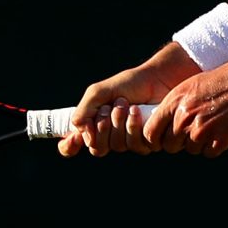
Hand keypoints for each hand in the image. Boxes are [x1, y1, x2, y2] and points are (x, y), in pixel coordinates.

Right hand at [60, 42, 200, 155]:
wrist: (158, 78)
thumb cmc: (130, 84)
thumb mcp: (99, 92)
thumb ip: (84, 110)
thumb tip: (81, 134)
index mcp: (95, 124)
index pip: (74, 146)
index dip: (69, 147)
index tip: (72, 141)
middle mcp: (111, 136)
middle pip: (97, 148)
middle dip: (101, 126)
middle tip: (108, 108)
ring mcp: (130, 140)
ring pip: (117, 146)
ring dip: (118, 122)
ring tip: (125, 103)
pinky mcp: (148, 142)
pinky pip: (135, 145)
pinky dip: (133, 126)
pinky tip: (137, 111)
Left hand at [138, 55, 227, 156]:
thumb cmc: (223, 81)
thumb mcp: (191, 85)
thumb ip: (174, 105)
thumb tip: (162, 124)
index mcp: (175, 102)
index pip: (150, 132)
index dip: (155, 139)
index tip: (161, 140)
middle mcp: (185, 119)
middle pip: (170, 146)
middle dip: (179, 143)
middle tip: (194, 132)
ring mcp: (202, 131)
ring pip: (190, 150)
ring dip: (199, 143)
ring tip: (213, 125)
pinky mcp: (219, 141)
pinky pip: (208, 153)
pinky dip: (215, 146)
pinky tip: (223, 130)